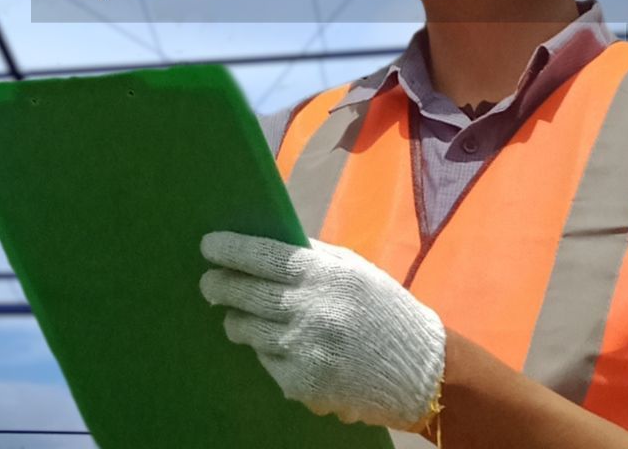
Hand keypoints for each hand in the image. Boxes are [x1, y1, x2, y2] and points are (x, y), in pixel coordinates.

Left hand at [199, 231, 445, 431]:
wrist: (419, 369)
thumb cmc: (383, 309)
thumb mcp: (352, 269)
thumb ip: (311, 256)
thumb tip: (264, 243)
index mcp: (323, 273)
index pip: (261, 255)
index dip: (229, 250)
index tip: (208, 246)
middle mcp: (308, 309)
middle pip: (243, 293)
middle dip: (219, 285)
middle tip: (209, 283)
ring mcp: (302, 349)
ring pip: (245, 330)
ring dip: (238, 320)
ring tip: (241, 315)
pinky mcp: (301, 384)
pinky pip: (267, 360)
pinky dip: (269, 351)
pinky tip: (286, 346)